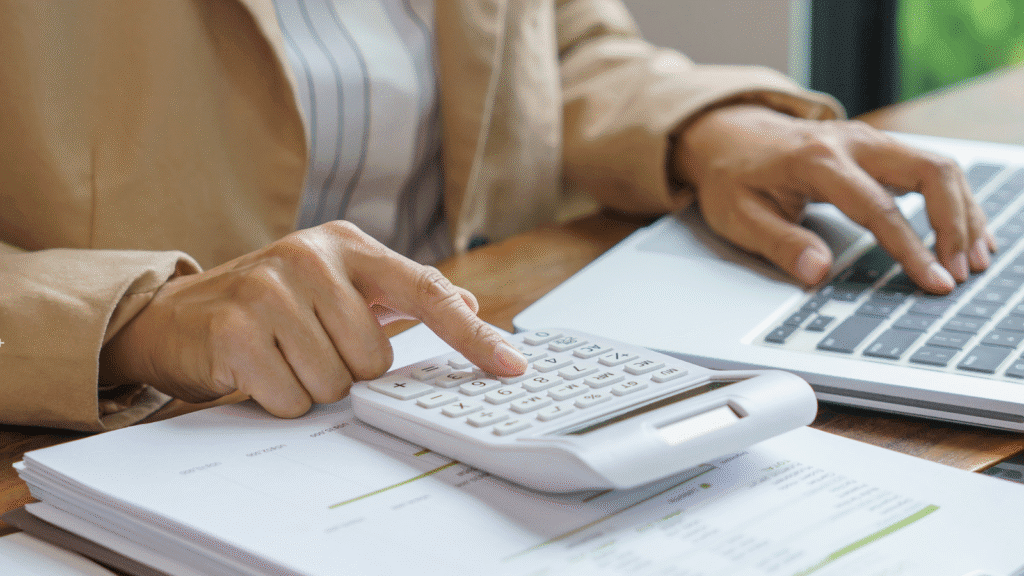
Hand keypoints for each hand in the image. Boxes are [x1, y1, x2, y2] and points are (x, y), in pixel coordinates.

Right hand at [101, 221, 526, 416]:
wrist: (177, 316)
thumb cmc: (270, 305)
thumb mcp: (335, 286)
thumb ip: (399, 296)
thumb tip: (468, 307)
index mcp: (348, 244)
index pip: (426, 290)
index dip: (472, 334)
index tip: (512, 366)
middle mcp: (311, 256)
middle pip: (375, 359)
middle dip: (346, 370)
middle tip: (308, 348)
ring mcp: (271, 288)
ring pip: (335, 383)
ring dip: (309, 386)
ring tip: (280, 356)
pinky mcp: (237, 327)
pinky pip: (292, 398)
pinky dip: (278, 398)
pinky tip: (256, 369)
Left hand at [673, 104, 994, 292]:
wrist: (726, 135)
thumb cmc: (732, 177)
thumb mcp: (739, 216)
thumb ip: (781, 244)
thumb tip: (817, 273)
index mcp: (817, 160)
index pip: (879, 208)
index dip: (912, 249)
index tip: (935, 282)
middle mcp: (853, 142)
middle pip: (930, 172)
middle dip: (955, 224)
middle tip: (962, 272)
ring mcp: (870, 140)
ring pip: (939, 166)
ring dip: (964, 212)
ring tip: (975, 259)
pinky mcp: (878, 147)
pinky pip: (929, 168)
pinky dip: (954, 200)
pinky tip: (967, 233)